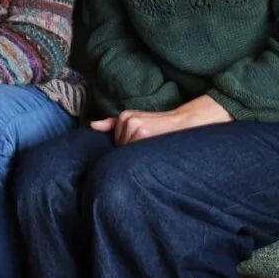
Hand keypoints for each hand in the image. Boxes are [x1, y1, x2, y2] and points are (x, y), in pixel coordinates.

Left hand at [90, 95, 232, 145]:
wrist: (186, 123)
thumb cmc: (161, 126)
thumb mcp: (138, 120)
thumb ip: (114, 123)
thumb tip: (93, 125)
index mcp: (125, 118)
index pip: (117, 144)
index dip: (129, 152)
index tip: (141, 150)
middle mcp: (128, 122)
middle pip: (120, 150)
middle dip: (132, 155)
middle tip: (150, 149)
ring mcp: (135, 128)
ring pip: (126, 154)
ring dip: (138, 158)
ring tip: (153, 151)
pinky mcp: (143, 134)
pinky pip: (134, 155)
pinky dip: (141, 159)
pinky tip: (151, 154)